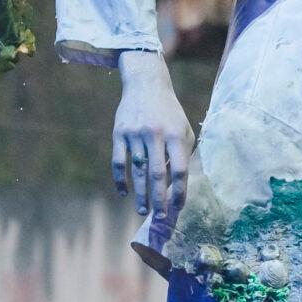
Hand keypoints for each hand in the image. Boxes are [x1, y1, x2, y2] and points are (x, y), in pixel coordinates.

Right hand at [111, 49, 191, 235]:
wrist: (146, 83)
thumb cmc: (169, 112)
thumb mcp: (184, 128)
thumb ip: (184, 154)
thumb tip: (180, 186)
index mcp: (176, 134)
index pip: (179, 169)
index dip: (179, 191)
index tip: (177, 208)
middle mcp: (156, 134)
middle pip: (157, 174)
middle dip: (159, 198)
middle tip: (160, 218)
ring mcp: (135, 133)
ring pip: (137, 170)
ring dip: (140, 193)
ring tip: (142, 210)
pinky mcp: (119, 133)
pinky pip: (118, 161)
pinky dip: (120, 179)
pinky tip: (124, 193)